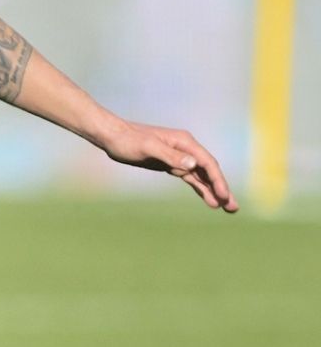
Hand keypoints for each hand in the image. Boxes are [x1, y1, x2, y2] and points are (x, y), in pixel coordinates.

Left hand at [98, 120, 236, 211]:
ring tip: (227, 208)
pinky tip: (209, 200)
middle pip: (209, 171)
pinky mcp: (171, 164)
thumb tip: (193, 164)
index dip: (217, 181)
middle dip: (222, 189)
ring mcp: (179, 157)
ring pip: (202, 177)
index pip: (207, 164)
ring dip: (214, 191)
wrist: (112, 137)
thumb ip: (171, 156)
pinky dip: (201, 189)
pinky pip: (191, 178)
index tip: (224, 197)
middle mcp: (186, 149)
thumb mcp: (148, 148)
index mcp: (185, 142)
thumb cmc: (128, 141)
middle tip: (233, 208)